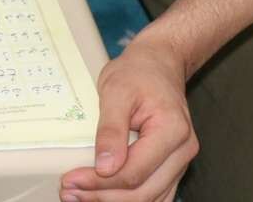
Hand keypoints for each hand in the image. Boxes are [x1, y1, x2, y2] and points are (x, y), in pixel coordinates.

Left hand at [59, 35, 197, 201]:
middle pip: (142, 192)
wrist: (158, 64)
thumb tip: (105, 167)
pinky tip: (102, 196)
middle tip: (69, 193)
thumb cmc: (138, 72)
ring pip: (148, 198)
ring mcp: (179, 162)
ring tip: (79, 197)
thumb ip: (111, 129)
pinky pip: (153, 194)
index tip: (70, 180)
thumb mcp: (116, 91)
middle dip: (102, 197)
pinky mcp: (171, 166)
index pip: (134, 171)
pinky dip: (128, 199)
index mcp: (172, 131)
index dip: (99, 182)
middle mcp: (182, 151)